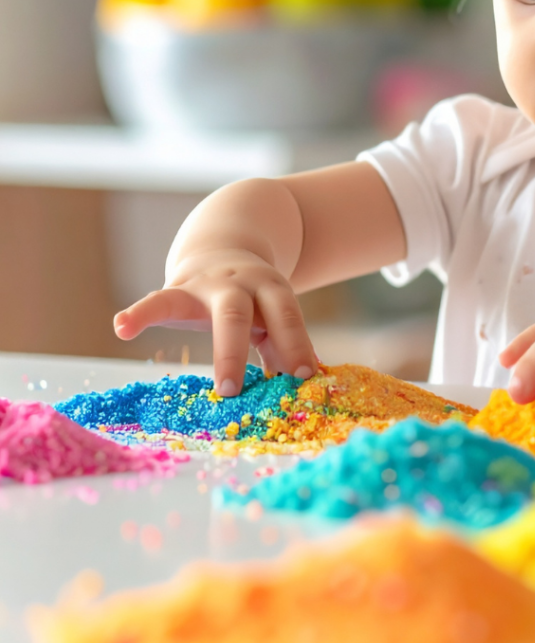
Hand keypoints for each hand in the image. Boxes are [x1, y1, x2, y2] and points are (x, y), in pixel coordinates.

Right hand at [113, 248, 317, 396]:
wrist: (223, 249)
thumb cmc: (253, 300)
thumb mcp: (271, 315)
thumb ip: (280, 346)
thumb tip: (298, 390)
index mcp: (270, 290)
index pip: (285, 316)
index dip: (296, 344)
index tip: (304, 375)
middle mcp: (240, 284)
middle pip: (239, 315)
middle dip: (239, 353)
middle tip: (235, 393)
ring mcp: (206, 285)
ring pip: (208, 311)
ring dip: (213, 350)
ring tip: (211, 385)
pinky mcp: (176, 290)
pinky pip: (156, 301)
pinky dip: (138, 314)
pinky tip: (122, 328)